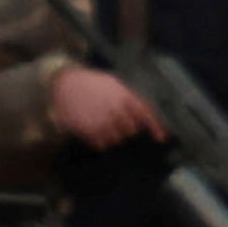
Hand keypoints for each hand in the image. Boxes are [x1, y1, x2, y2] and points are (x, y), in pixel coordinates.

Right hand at [49, 65, 165, 149]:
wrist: (66, 82)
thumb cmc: (93, 83)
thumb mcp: (115, 85)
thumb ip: (130, 99)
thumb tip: (141, 117)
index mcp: (124, 97)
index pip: (145, 114)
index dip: (155, 127)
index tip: (161, 138)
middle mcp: (116, 110)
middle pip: (131, 131)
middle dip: (126, 128)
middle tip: (116, 122)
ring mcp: (102, 121)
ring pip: (116, 139)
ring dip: (113, 135)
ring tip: (102, 124)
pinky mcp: (88, 130)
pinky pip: (101, 144)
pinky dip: (100, 140)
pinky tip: (94, 130)